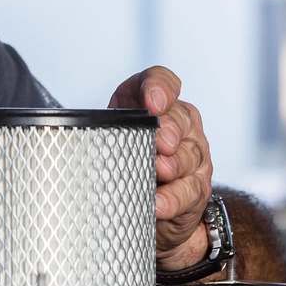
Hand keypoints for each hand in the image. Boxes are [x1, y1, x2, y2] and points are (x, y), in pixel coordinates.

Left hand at [109, 66, 212, 270]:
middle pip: (182, 118)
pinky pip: (188, 192)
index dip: (160, 87)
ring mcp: (193, 157)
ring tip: (159, 170)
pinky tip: (158, 204)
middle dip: (170, 129)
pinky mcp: (195, 190)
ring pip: (190, 156)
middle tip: (160, 142)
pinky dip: (172, 199)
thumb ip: (105, 125)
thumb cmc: (124, 160)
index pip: (163, 81)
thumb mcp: (111, 135)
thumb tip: (89, 130)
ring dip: (174, 164)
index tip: (151, 103)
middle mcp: (182, 126)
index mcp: (158, 105)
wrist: (145, 204)